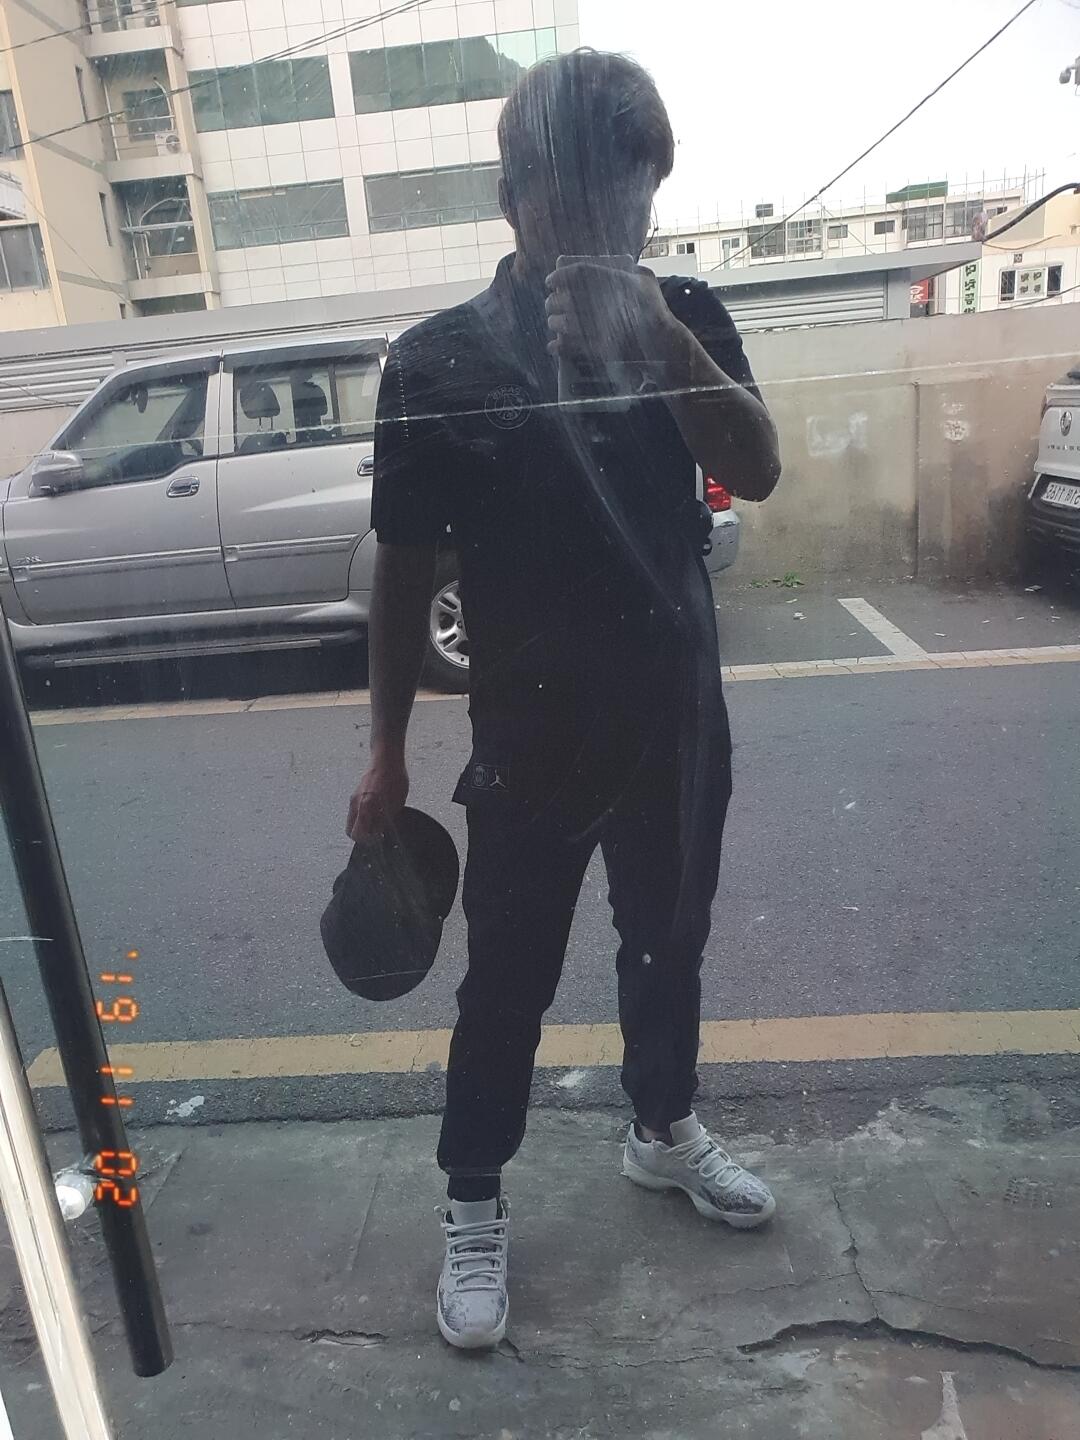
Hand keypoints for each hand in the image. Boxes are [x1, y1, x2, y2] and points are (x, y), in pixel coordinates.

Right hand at [346, 755, 408, 842]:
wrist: (387, 758)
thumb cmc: (394, 778)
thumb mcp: (396, 802)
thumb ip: (386, 819)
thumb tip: (379, 833)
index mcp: (365, 807)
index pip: (357, 834)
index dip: (367, 841)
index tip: (378, 839)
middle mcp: (356, 804)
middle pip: (350, 830)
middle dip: (362, 836)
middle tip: (376, 834)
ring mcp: (354, 798)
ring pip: (352, 821)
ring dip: (362, 826)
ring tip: (378, 822)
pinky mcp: (356, 794)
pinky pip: (355, 812)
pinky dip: (363, 817)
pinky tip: (376, 812)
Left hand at [545, 262, 680, 366]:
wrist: (660, 341)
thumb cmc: (655, 309)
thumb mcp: (646, 279)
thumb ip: (629, 270)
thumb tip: (619, 269)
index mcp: (604, 282)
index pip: (571, 274)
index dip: (557, 276)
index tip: (551, 281)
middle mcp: (591, 302)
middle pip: (559, 300)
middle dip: (552, 302)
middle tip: (553, 304)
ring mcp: (589, 327)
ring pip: (558, 324)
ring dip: (553, 323)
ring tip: (556, 324)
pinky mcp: (591, 348)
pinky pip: (565, 347)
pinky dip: (557, 347)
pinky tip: (553, 346)